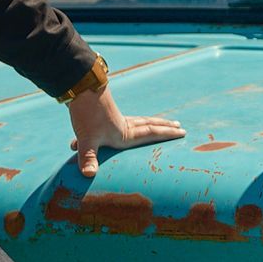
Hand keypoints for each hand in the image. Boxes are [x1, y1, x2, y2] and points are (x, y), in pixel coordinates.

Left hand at [67, 87, 183, 177]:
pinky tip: (121, 123)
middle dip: (164, 126)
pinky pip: (123, 119)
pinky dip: (129, 122)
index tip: (182, 132)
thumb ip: (88, 157)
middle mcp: (123, 125)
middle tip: (178, 125)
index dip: (167, 134)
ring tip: (157, 123)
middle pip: (149, 124)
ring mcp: (115, 117)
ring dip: (150, 122)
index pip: (151, 133)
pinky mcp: (106, 111)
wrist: (80, 87)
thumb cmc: (86, 113)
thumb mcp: (87, 139)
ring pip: (138, 120)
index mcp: (124, 133)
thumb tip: (89, 174)